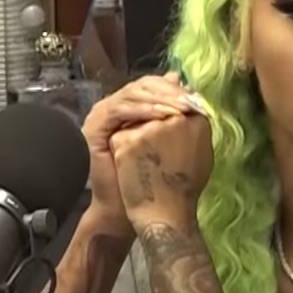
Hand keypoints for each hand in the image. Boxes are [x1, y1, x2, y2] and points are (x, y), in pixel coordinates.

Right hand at [81, 73, 197, 230]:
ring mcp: (102, 114)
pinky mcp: (94, 126)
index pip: (154, 85)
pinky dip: (143, 110)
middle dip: (169, 92)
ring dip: (160, 100)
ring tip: (181, 108)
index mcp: (133, 107)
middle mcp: (116, 107)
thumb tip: (190, 92)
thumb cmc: (152, 178)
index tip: (198, 98)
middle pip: (142, 85)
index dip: (175, 88)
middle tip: (190, 101)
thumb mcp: (171, 142)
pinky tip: (163, 116)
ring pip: (132, 94)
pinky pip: (119, 110)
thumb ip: (177, 117)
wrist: (128, 207)